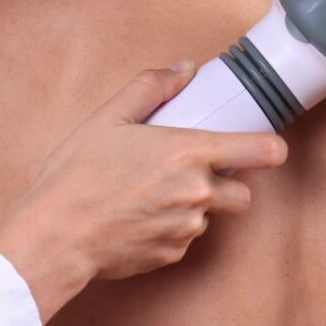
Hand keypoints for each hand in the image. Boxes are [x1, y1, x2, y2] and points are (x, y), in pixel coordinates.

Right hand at [0, 63, 286, 321]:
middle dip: (227, 186)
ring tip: (150, 196)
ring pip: (209, 218)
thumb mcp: (108, 118)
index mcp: (188, 153)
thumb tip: (184, 70)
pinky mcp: (171, 255)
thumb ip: (151, 88)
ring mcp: (186, 228)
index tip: (267, 148)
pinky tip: (137, 219)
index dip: (270, 149)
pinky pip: (183, 240)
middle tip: (193, 175)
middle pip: (243, 195)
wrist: (54, 236)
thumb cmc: (76, 177)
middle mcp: (197, 193)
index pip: (262, 152)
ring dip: (192, 208)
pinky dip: (168, 230)